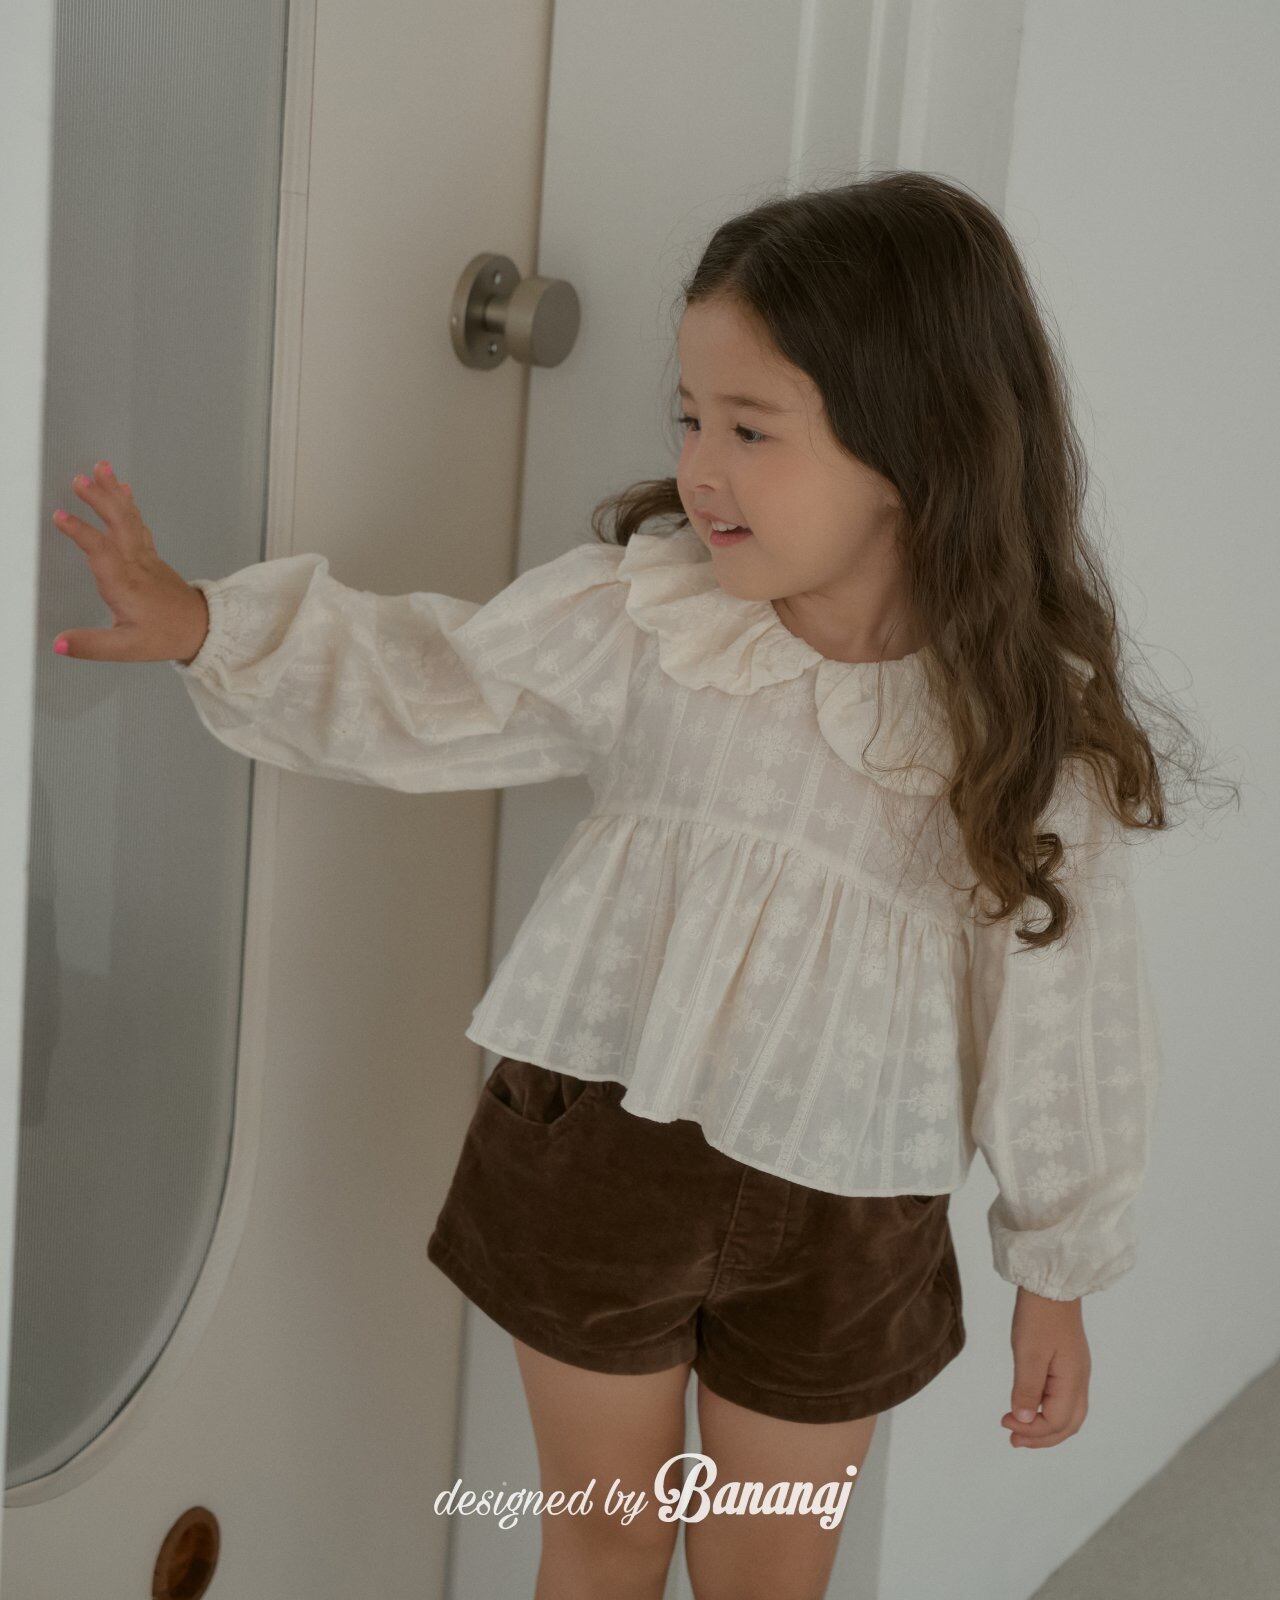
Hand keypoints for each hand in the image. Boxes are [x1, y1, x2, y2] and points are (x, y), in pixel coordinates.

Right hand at [49, 460, 209, 664]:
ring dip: (113, 492)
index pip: (101, 551)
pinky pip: (138, 523)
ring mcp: (146, 557)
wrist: (203, 629)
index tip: (60, 516)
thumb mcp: (127, 648)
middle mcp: (136, 565)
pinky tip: (123, 488)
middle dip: (99, 499)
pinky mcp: (151, 556)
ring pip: (129, 518)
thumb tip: (58, 643)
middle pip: (118, 524)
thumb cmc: (166, 636)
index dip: (81, 532)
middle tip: (80, 479)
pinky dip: (128, 503)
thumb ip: (91, 645)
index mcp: (125, 584)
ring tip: (101, 468)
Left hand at [1001, 1286, 1090, 1448]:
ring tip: (1020, 1432)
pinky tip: (1031, 1408)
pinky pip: (1064, 1399)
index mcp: (1073, 1381)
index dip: (1031, 1430)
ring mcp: (1077, 1372)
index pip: (1056, 1422)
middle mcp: (1080, 1381)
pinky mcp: (1069, 1363)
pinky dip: (1048, 1411)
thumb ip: (1026, 1389)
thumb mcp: (1028, 1353)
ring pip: (1069, 1414)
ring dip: (1046, 1428)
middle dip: (1042, 1438)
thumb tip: (1023, 1421)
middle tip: (1013, 1442)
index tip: (1004, 1423)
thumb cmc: (1039, 1316)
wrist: (1051, 1284)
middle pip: (1068, 1424)